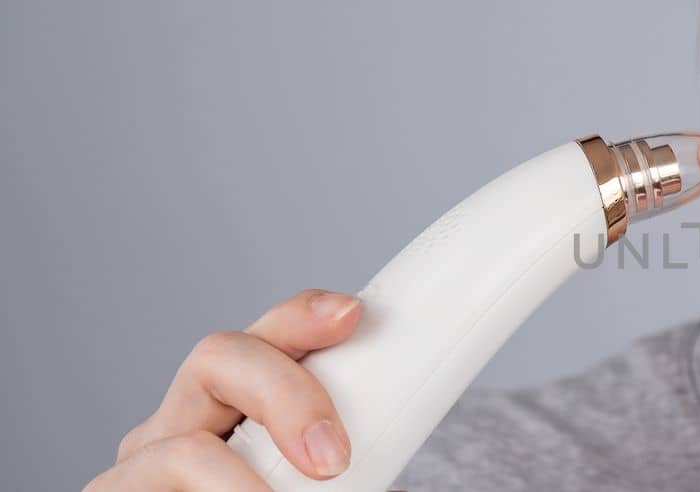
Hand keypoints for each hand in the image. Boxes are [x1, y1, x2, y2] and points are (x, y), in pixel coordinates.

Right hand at [85, 289, 362, 490]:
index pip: (265, 336)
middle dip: (283, 392)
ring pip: (179, 448)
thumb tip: (410, 489)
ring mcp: (137, 471)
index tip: (351, 315)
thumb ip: (357, 477)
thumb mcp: (322, 490)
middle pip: (216, 358)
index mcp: (234, 406)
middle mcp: (178, 425)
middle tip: (333, 459)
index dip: (301, 316)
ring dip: (239, 483)